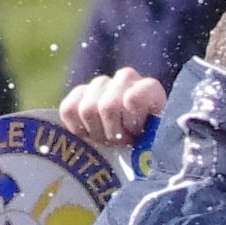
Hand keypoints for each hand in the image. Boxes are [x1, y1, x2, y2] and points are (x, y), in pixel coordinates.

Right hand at [58, 69, 172, 147]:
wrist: (134, 146)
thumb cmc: (148, 146)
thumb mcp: (157, 144)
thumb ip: (153, 140)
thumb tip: (145, 145)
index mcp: (149, 88)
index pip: (132, 99)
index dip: (131, 125)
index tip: (137, 135)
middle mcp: (126, 78)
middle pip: (107, 107)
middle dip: (113, 133)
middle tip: (121, 143)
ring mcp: (101, 83)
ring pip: (87, 109)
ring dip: (96, 132)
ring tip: (108, 139)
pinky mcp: (79, 93)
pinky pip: (68, 110)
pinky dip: (77, 128)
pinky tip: (90, 134)